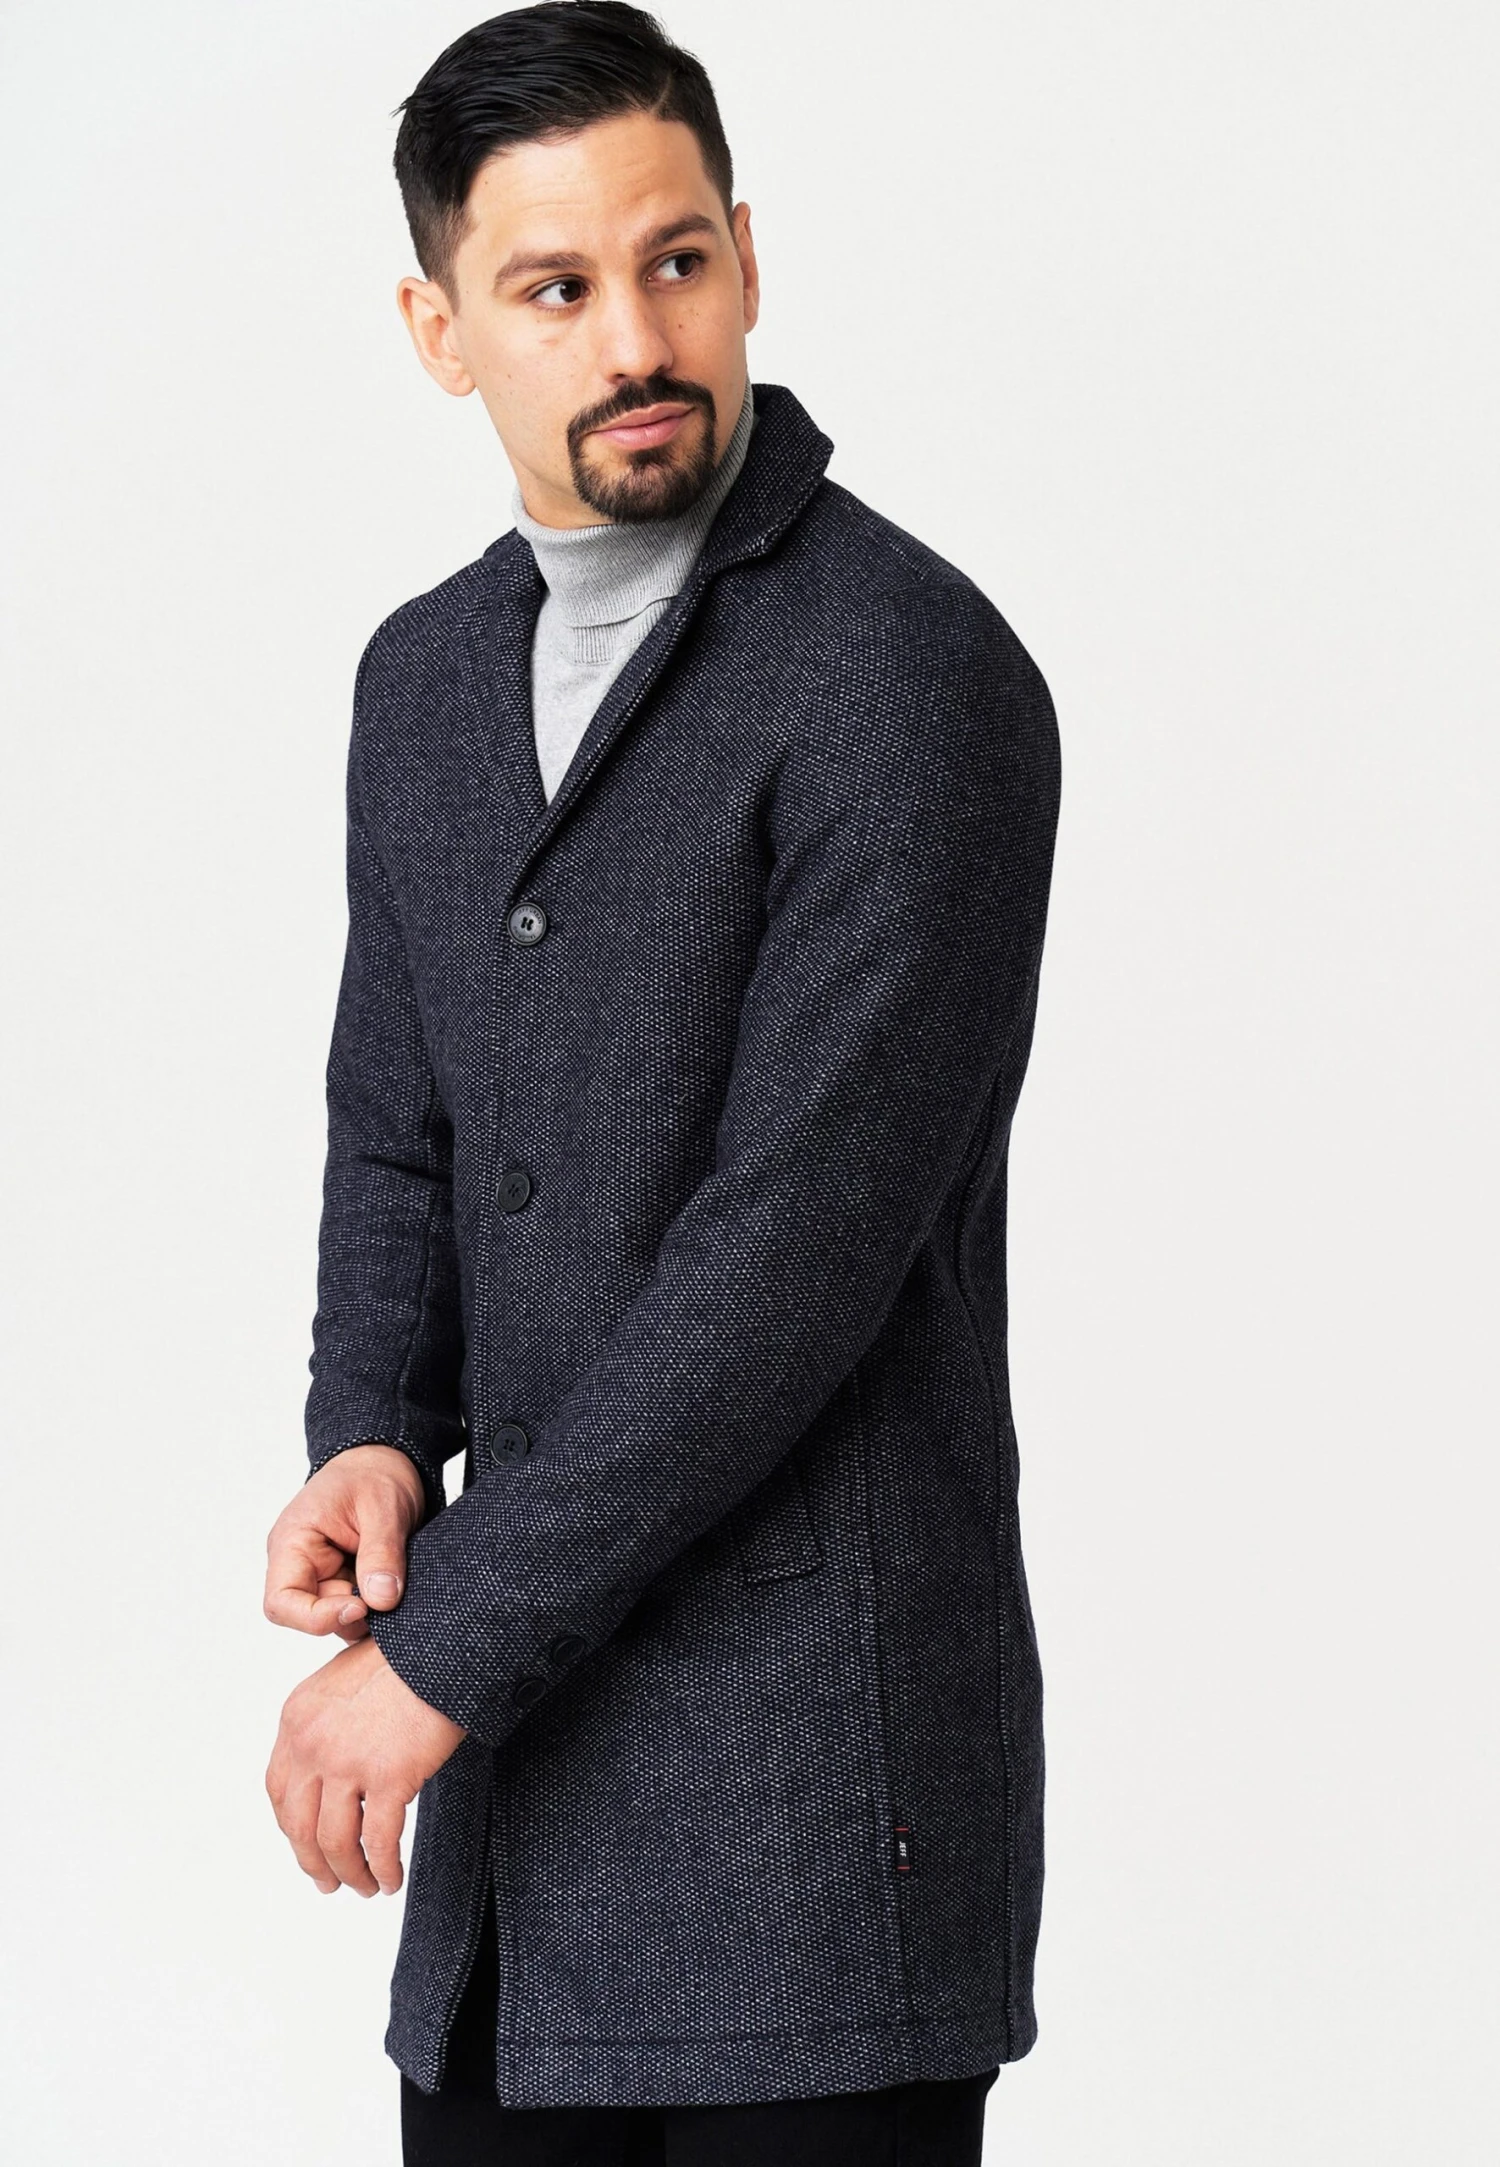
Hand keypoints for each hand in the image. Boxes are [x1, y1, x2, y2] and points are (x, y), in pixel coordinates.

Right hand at [264, 1444, 427, 1641]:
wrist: (386, 1460)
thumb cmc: (375, 1474)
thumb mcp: (384, 1507)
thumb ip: (381, 1553)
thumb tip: (381, 1601)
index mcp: (293, 1542)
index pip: (281, 1602)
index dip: (315, 1617)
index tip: (361, 1607)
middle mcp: (300, 1564)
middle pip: (312, 1615)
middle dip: (352, 1614)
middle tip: (391, 1596)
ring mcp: (322, 1575)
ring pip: (337, 1618)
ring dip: (368, 1614)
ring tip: (399, 1587)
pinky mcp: (344, 1582)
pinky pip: (354, 1611)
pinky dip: (376, 1609)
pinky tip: (397, 1592)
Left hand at [265, 1632, 466, 1893]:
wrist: (441, 1647)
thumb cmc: (403, 1661)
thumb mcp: (343, 1684)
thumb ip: (326, 1726)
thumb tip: (330, 1776)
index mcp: (296, 1720)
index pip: (280, 1791)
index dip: (292, 1827)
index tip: (307, 1847)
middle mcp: (312, 1744)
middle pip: (299, 1826)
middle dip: (314, 1864)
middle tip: (330, 1883)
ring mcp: (348, 1763)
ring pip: (334, 1843)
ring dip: (349, 1874)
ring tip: (368, 1887)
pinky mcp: (388, 1777)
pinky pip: (378, 1842)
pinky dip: (383, 1868)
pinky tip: (392, 1879)